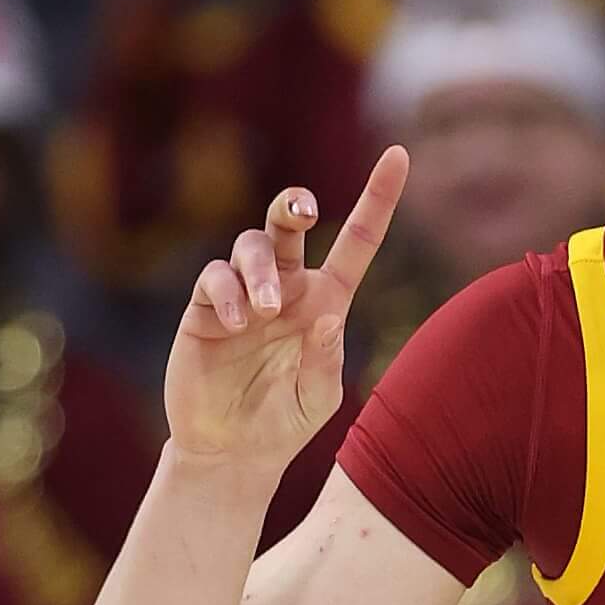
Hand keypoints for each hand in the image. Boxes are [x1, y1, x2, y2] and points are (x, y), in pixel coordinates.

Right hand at [166, 148, 406, 474]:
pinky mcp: (205, 309)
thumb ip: (327, 359)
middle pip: (289, 223)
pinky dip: (229, 293)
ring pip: (252, 245)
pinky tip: (240, 323)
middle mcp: (287, 287)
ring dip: (261, 270)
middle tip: (305, 212)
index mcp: (327, 300)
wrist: (233, 450)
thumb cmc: (285, 420)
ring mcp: (244, 293)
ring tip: (265, 312)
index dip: (378, 197)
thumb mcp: (319, 396)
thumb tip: (326, 318)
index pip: (358, 241)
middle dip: (294, 203)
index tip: (399, 154)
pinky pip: (215, 279)